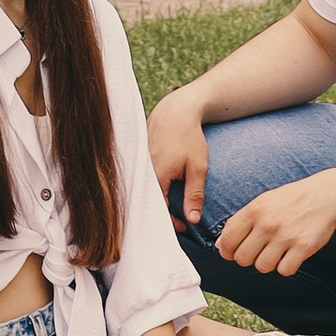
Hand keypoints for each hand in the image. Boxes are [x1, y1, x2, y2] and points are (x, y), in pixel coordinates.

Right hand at [146, 88, 210, 224]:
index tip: (186, 225)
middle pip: (150, 203)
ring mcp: (138, 165)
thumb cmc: (189, 137)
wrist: (176, 110)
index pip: (159, 210)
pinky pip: (143, 180)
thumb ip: (194, 194)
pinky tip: (164, 190)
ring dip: (159, 201)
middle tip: (179, 219)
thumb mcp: (198, 166)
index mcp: (156, 177)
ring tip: (172, 206)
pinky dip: (153, 189)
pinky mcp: (138, 158)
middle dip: (164, 214)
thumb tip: (193, 220)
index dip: (172, 222)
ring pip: (146, 191)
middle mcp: (142, 173)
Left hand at [215, 170, 335, 275]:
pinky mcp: (303, 247)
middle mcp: (267, 223)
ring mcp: (285, 236)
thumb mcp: (263, 201)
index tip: (233, 252)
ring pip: (262, 267)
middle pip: (242, 258)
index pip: (228, 240)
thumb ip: (241, 221)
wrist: (326, 194)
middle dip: (248, 258)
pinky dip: (286, 266)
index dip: (227, 251)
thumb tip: (221, 245)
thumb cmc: (292, 198)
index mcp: (254, 210)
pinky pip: (284, 270)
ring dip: (268, 263)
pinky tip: (290, 255)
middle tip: (258, 250)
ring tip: (276, 251)